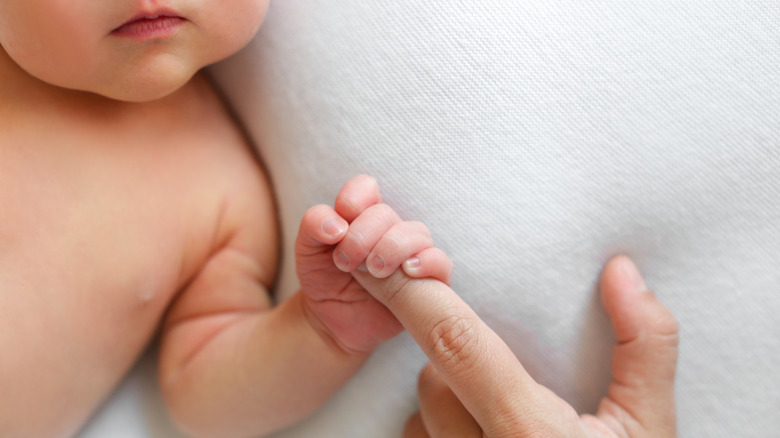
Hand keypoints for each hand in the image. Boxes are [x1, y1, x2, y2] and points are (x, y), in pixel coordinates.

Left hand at [296, 175, 452, 354]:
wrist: (331, 322)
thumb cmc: (323, 280)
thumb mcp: (307, 250)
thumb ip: (314, 225)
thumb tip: (336, 225)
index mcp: (361, 216)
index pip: (366, 188)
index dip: (354, 200)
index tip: (337, 230)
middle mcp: (389, 230)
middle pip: (386, 214)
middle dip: (362, 236)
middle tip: (345, 263)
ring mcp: (410, 254)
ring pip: (417, 233)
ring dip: (392, 248)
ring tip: (374, 271)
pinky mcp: (427, 281)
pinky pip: (441, 262)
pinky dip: (428, 261)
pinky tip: (409, 271)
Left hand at [353, 255, 678, 436]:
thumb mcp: (652, 428)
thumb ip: (645, 347)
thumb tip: (621, 271)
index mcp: (528, 433)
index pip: (455, 344)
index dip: (416, 296)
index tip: (386, 263)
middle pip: (432, 382)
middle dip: (456, 362)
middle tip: (505, 378)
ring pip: (420, 422)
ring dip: (447, 408)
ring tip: (499, 421)